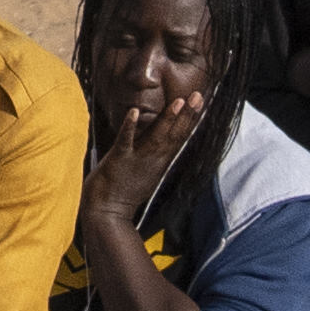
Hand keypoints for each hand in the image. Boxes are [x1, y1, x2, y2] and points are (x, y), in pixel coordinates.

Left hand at [80, 67, 208, 236]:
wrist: (107, 214)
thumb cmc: (123, 191)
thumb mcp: (146, 172)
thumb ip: (153, 155)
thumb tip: (162, 140)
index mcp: (160, 162)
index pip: (180, 138)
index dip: (191, 120)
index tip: (202, 103)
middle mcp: (153, 160)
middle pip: (175, 135)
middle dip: (188, 115)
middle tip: (199, 96)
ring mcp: (137, 159)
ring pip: (156, 136)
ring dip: (168, 119)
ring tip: (179, 102)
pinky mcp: (119, 159)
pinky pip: (126, 140)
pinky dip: (130, 126)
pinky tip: (135, 111)